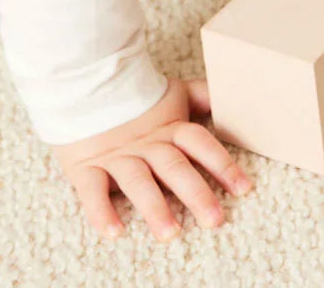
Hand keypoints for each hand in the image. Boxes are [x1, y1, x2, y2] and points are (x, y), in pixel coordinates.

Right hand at [47, 76, 253, 242]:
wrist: (80, 89)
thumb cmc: (135, 101)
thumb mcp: (172, 95)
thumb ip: (202, 96)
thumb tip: (232, 89)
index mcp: (168, 128)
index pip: (199, 142)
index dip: (221, 163)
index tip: (243, 189)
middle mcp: (146, 144)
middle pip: (173, 166)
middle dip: (195, 192)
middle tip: (214, 219)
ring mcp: (116, 156)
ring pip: (137, 181)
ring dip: (154, 207)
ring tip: (170, 233)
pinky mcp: (85, 167)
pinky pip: (92, 191)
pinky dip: (101, 212)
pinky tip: (114, 232)